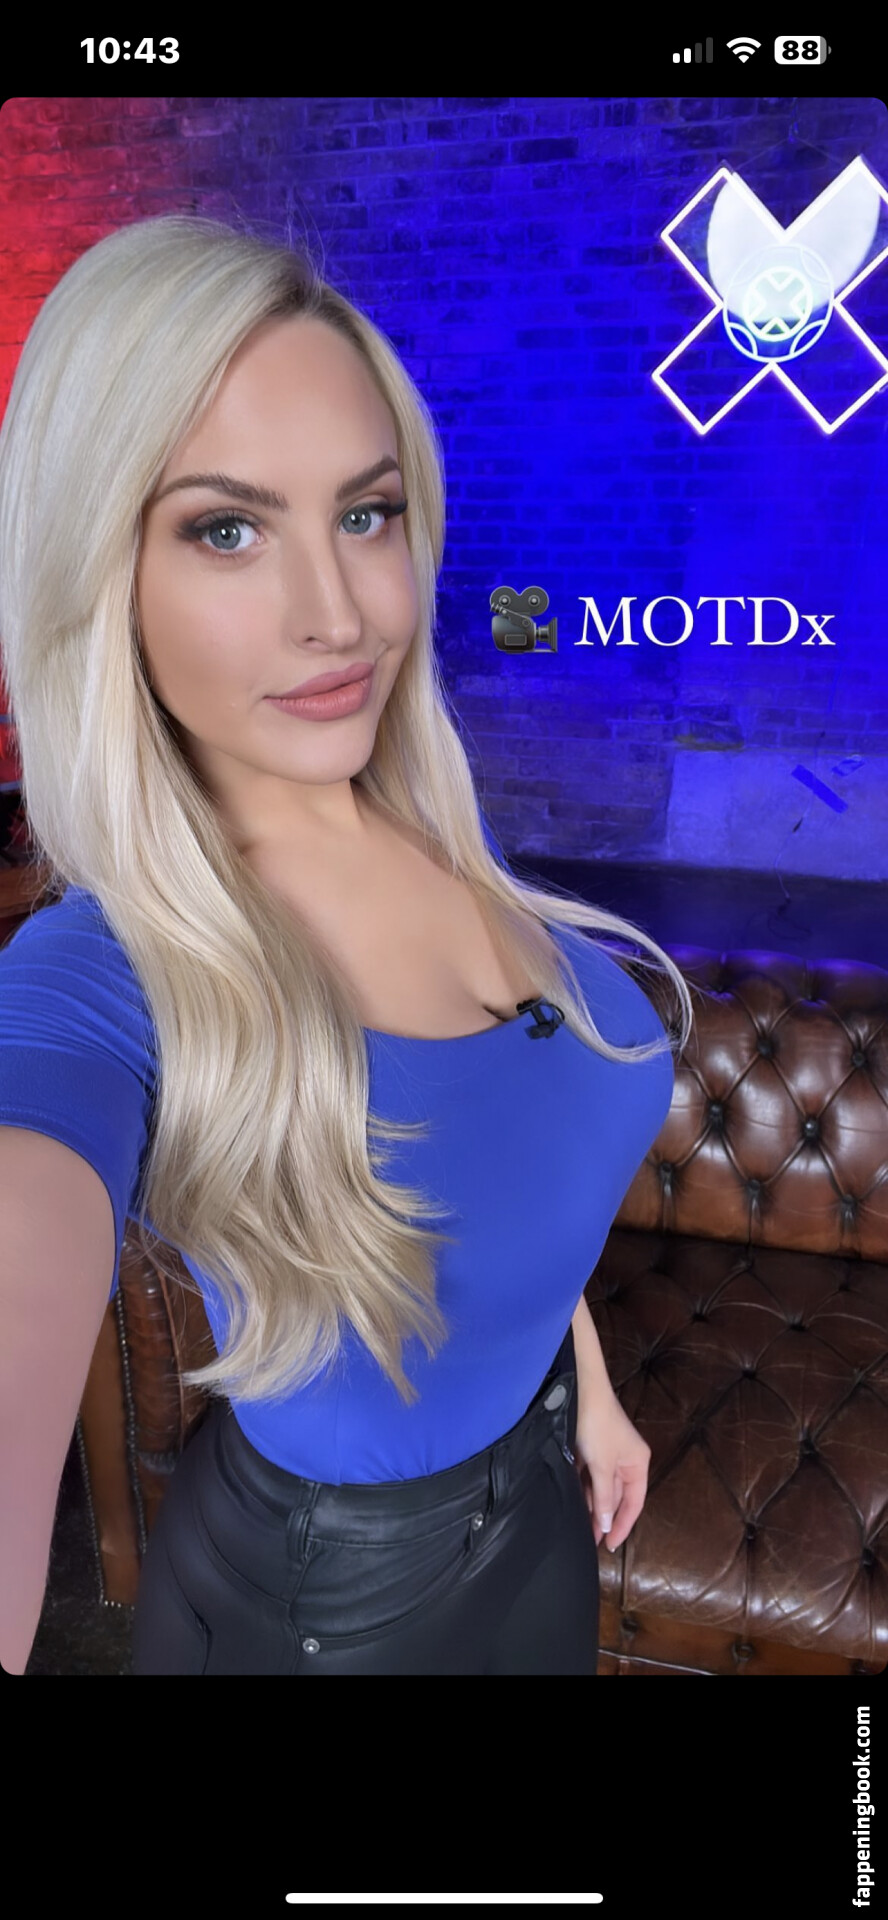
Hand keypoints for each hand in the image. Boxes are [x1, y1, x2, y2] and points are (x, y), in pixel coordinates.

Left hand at [571, 1384, 651, 1551]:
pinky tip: (574, 1503)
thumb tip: (605, 1523)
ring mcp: (609, 1453)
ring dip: (592, 1505)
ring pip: (602, 1487)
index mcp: (637, 1464)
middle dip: (604, 1517)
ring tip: (580, 1526)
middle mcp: (626, 1460)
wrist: (581, 1392)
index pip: (634, 1503)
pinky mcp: (592, 1448)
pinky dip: (584, 1489)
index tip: (610, 1544)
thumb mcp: (602, 1466)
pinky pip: (590, 1476)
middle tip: (590, 1540)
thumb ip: (603, 1497)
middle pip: (617, 1496)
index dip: (623, 1525)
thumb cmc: (597, 1426)